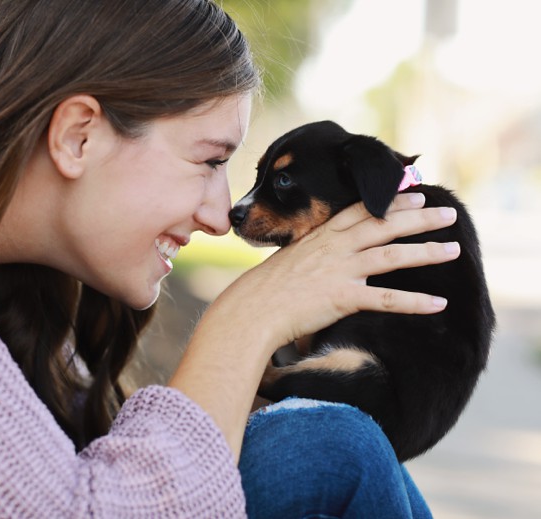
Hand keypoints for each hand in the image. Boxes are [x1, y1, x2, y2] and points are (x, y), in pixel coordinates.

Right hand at [210, 192, 460, 355]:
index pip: (362, 210)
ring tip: (455, 249)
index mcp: (321, 236)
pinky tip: (439, 303)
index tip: (415, 193)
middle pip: (384, 225)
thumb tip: (325, 255)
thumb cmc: (265, 289)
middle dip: (420, 217)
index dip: (392, 201)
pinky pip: (387, 300)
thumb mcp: (289, 260)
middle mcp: (334, 248)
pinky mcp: (342, 298)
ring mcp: (339, 271)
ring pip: (392, 255)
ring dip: (426, 251)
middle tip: (448, 211)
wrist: (251, 310)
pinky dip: (416, 302)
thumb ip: (312, 252)